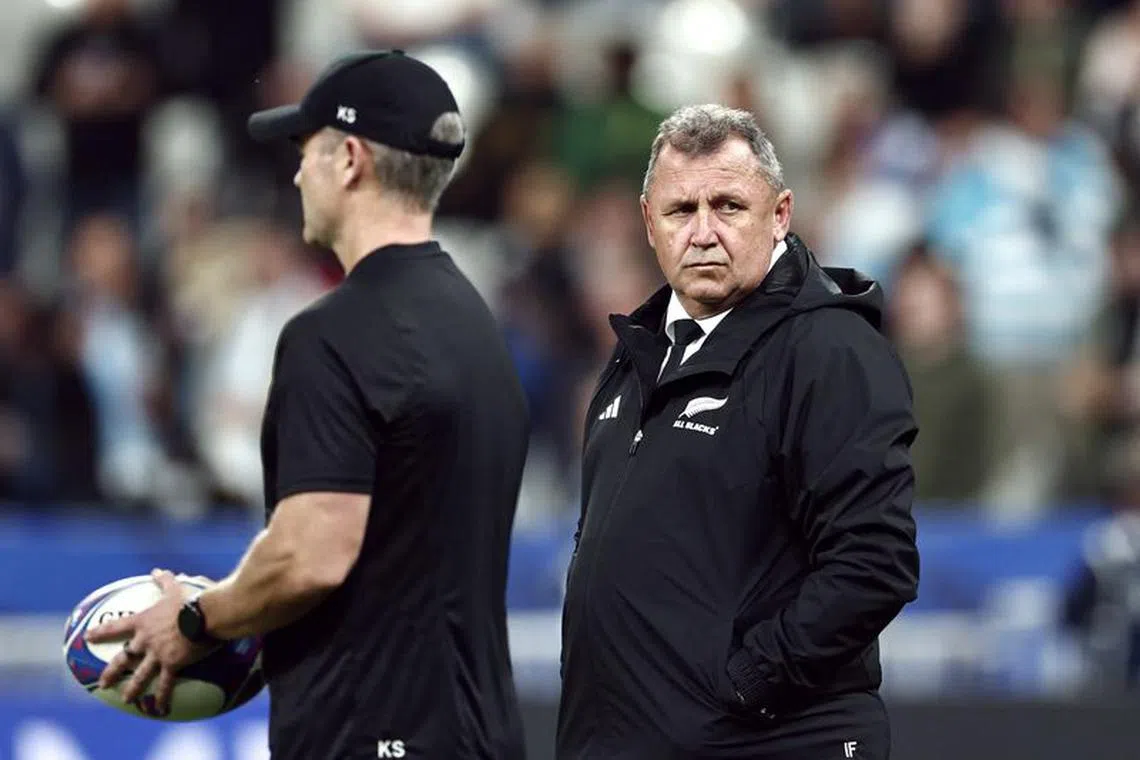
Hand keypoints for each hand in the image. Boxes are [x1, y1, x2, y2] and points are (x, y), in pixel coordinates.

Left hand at [85, 569, 215, 714]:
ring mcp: (157, 655)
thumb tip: (157, 571)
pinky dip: (163, 697)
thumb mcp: (176, 588)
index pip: (116, 627)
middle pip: (124, 657)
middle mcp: (146, 640)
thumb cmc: (192, 599)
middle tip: (103, 682)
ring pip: (140, 675)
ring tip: (126, 698)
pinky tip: (160, 709)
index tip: (88, 637)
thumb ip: (165, 581)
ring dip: (132, 688)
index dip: (101, 632)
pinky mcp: (172, 665)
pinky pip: (166, 684)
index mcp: (144, 622)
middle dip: (112, 671)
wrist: (206, 615)